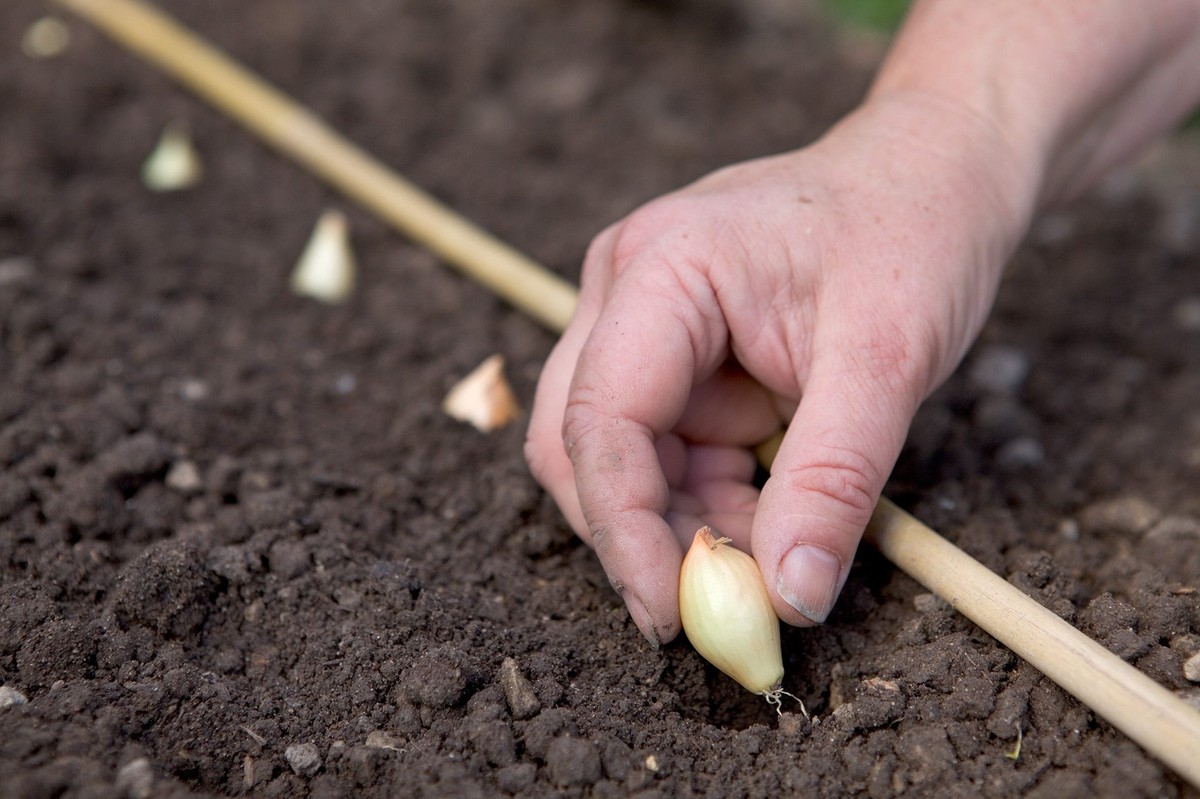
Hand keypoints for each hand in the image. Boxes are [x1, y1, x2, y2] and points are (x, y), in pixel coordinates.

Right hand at [525, 94, 1032, 643]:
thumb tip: (790, 598)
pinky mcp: (669, 356)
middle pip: (580, 444)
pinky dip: (703, 505)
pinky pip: (663, 454)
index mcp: (661, 267)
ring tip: (769, 557)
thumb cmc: (914, 233)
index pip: (600, 418)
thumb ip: (832, 480)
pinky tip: (765, 519)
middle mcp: (624, 291)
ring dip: (679, 526)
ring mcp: (638, 323)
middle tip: (723, 608)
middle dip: (641, 535)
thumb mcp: (888, 357)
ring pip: (616, 461)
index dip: (623, 529)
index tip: (672, 617)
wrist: (933, 175)